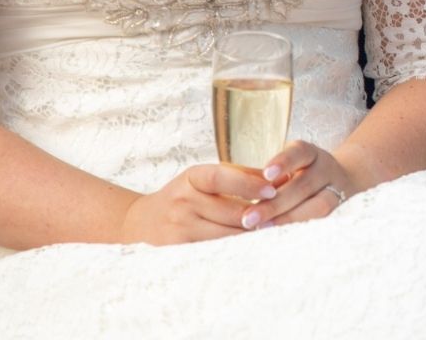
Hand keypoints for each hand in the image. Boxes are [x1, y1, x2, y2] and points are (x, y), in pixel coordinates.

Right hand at [118, 163, 276, 244]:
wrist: (141, 222)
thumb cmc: (185, 195)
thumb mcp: (206, 177)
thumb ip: (241, 175)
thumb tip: (280, 177)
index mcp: (192, 177)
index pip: (222, 177)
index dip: (248, 184)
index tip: (272, 190)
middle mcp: (183, 200)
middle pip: (229, 211)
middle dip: (258, 215)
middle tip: (283, 216)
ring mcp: (179, 226)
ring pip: (225, 234)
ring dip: (250, 234)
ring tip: (273, 231)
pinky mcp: (177, 249)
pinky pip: (214, 250)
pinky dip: (233, 249)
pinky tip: (250, 247)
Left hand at [241, 140, 358, 228]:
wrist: (342, 181)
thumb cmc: (301, 177)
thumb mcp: (291, 168)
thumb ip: (270, 179)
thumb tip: (239, 195)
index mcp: (311, 154)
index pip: (299, 152)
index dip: (284, 162)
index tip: (266, 174)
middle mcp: (327, 170)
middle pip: (305, 184)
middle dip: (276, 203)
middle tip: (248, 218)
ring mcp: (338, 190)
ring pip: (319, 205)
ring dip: (289, 219)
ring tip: (262, 230)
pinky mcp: (342, 211)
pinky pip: (326, 222)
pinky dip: (303, 230)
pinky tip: (282, 239)